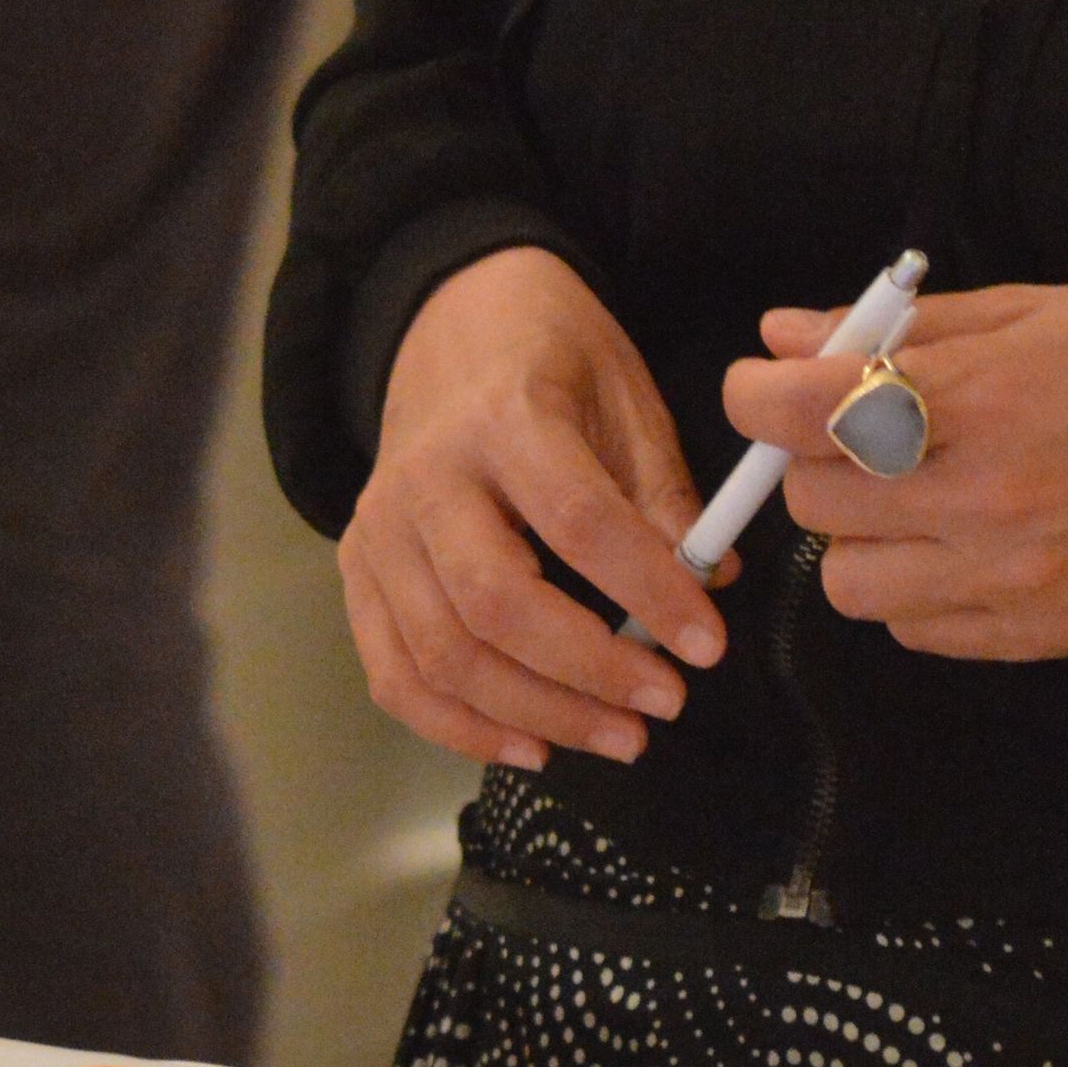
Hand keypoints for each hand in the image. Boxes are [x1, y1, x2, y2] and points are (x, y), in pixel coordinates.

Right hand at [341, 246, 728, 768]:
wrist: (451, 320)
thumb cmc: (553, 356)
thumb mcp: (625, 395)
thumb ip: (661, 493)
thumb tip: (710, 584)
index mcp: (504, 417)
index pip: (575, 521)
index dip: (646, 591)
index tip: (706, 644)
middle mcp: (427, 478)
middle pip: (495, 604)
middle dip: (589, 673)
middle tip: (666, 704)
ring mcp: (379, 530)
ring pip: (441, 655)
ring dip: (535, 715)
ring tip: (619, 738)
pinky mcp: (357, 572)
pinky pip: (394, 674)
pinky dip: (458, 727)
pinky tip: (531, 747)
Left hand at [723, 284, 1067, 661]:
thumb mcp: (1035, 310)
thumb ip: (901, 332)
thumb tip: (786, 337)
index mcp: (985, 398)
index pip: (800, 415)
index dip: (759, 395)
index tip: (767, 386)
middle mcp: (989, 500)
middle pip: (811, 502)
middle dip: (818, 459)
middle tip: (866, 430)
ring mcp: (1015, 581)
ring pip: (848, 585)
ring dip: (862, 535)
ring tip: (920, 492)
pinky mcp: (1041, 636)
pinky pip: (914, 632)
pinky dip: (919, 587)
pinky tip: (968, 539)